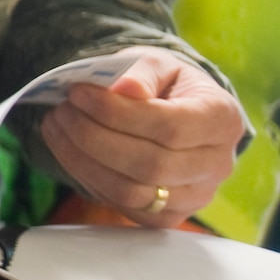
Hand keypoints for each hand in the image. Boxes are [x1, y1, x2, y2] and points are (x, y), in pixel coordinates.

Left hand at [39, 46, 245, 227]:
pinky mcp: (167, 215)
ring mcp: (195, 196)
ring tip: (57, 125)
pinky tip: (68, 148)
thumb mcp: (156, 63)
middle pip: (150, 165)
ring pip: (132, 192)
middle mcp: (217, 165)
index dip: (117, 113)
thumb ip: (140, 73)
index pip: (170, 126)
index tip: (78, 93)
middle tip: (62, 110)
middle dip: (93, 137)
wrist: (175, 111)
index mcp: (222, 119)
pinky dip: (87, 176)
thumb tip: (123, 89)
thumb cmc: (165, 84)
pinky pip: (122, 205)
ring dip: (83, 160)